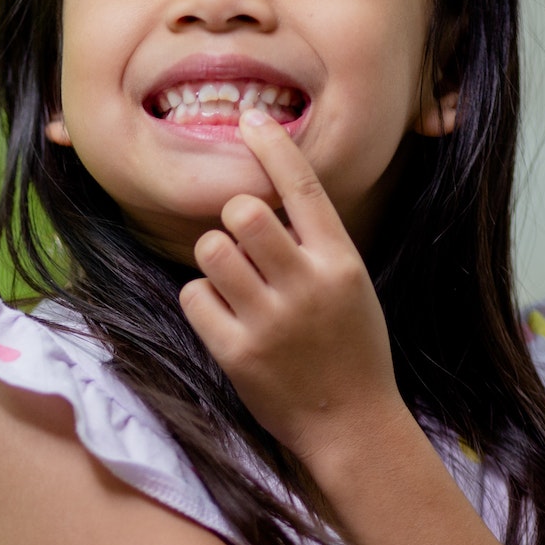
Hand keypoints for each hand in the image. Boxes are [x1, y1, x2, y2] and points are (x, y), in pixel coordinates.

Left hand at [177, 110, 405, 467]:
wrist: (351, 425)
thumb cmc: (350, 349)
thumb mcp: (351, 287)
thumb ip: (315, 245)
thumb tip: (268, 199)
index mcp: (341, 263)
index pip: (304, 189)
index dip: (274, 147)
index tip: (251, 119)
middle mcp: (306, 286)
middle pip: (244, 213)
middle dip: (233, 217)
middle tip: (242, 240)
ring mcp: (269, 321)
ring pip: (211, 250)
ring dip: (214, 256)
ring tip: (232, 279)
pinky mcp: (236, 352)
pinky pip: (193, 296)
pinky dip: (201, 299)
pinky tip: (223, 315)